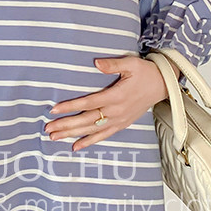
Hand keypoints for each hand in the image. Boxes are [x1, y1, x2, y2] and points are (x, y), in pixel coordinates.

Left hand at [44, 53, 181, 150]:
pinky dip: (89, 142)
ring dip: (72, 134)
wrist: (162, 85)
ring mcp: (118, 120)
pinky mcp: (121, 124)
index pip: (88, 103)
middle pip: (86, 120)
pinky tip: (75, 146)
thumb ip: (112, 65)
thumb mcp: (130, 63)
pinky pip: (103, 136)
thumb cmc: (145, 72)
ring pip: (92, 130)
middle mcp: (116, 111)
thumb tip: (96, 63)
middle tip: (47, 128)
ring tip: (54, 137)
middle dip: (65, 124)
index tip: (54, 110)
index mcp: (116, 96)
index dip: (70, 106)